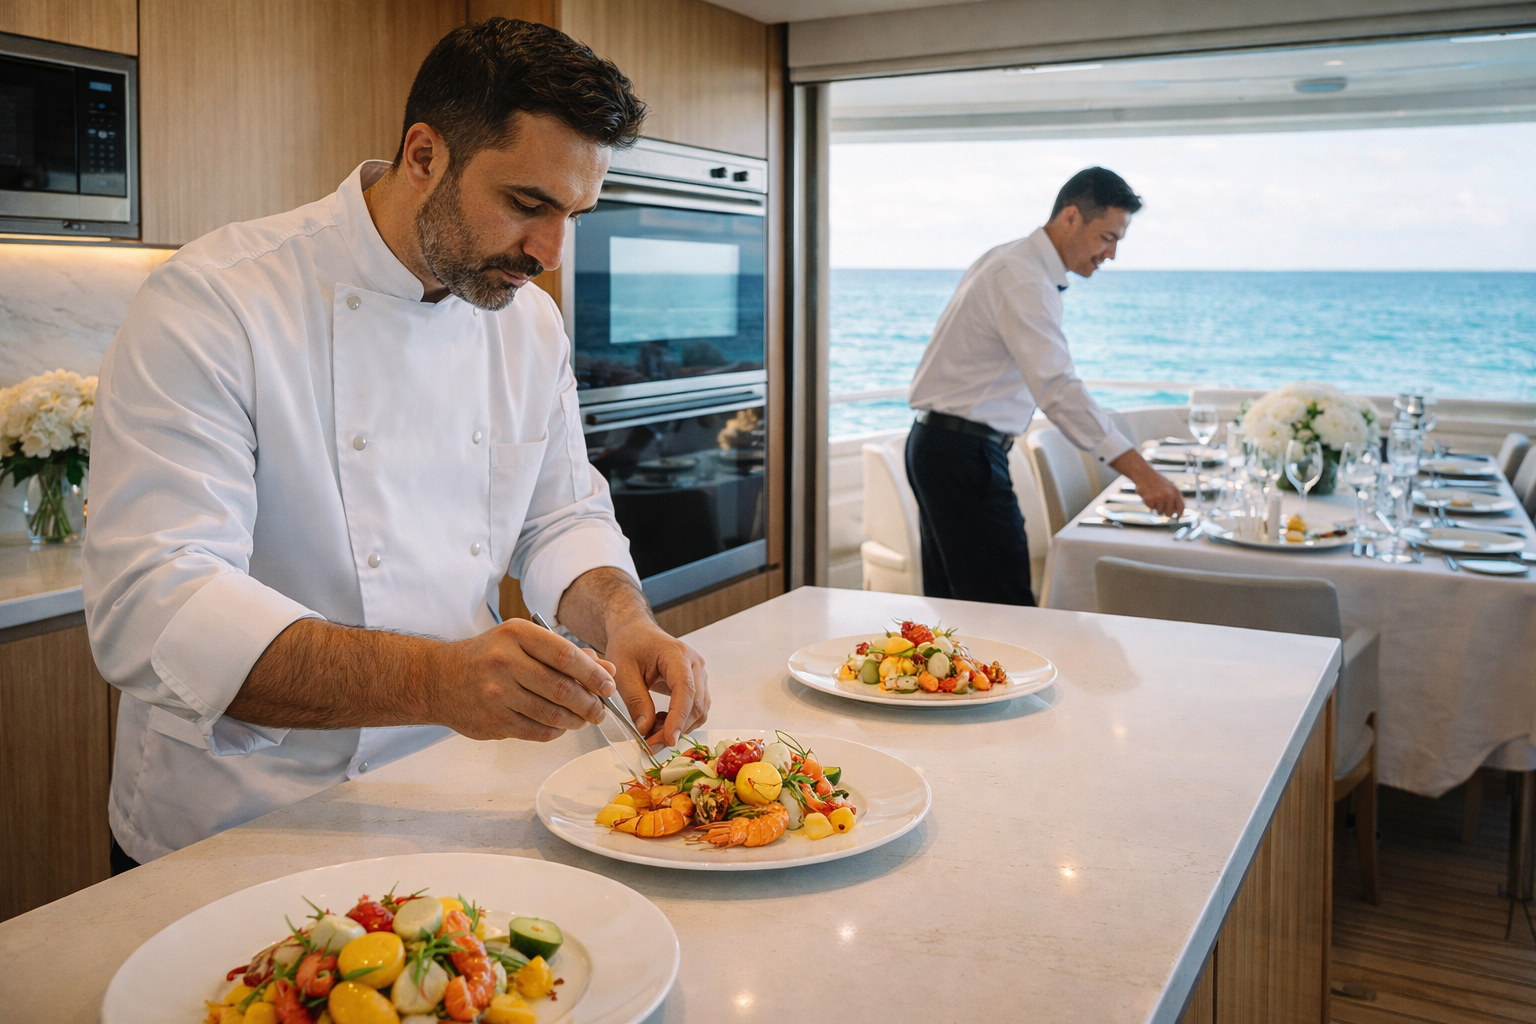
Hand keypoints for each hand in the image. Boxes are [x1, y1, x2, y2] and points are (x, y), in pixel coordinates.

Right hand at [437, 619, 616, 741]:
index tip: (609, 685)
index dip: (594, 674)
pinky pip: (537, 731)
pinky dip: (555, 731)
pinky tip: (560, 725)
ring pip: (552, 714)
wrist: (439, 679)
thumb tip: (606, 669)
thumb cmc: (487, 657)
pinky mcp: (493, 721)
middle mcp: (505, 662)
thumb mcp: (523, 641)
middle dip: (590, 703)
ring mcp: (497, 694)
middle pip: (563, 688)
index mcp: (516, 635)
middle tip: (601, 709)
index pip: (566, 655)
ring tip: (584, 718)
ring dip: (576, 720)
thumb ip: (565, 653)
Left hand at [603, 618, 709, 746]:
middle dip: (675, 729)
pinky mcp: (696, 683)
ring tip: (652, 732)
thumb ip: (635, 700)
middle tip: (650, 745)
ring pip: (699, 710)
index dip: (678, 717)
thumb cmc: (629, 644)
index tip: (668, 740)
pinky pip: (696, 708)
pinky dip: (680, 721)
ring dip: (678, 727)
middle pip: (696, 704)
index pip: (685, 689)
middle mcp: (694, 664)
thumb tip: (645, 729)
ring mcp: (699, 673)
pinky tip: (659, 721)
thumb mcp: (623, 671)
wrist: (636, 632)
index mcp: (677, 654)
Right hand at [1109, 448, 1185, 516]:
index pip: (1181, 507)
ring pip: (1160, 512)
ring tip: (1154, 498)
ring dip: (1156, 507)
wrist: (1143, 474)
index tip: (1176, 516)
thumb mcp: (1169, 487)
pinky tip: (1148, 496)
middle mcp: (1168, 495)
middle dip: (1165, 512)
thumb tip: (1176, 512)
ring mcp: (1159, 497)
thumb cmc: (1156, 481)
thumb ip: (1174, 498)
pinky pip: (1151, 508)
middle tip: (1162, 508)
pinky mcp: (1150, 499)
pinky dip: (1149, 504)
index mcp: (1175, 492)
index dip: (1179, 514)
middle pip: (1170, 513)